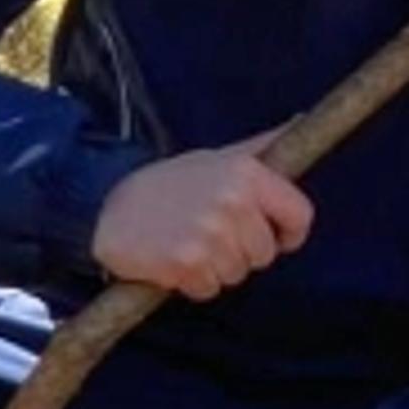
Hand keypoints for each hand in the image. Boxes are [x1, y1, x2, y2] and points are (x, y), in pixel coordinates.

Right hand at [93, 143, 313, 301]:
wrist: (106, 206)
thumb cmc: (169, 184)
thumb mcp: (218, 157)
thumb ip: (261, 146)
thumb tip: (302, 119)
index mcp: (247, 173)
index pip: (299, 215)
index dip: (287, 233)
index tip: (272, 236)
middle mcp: (232, 202)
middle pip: (265, 253)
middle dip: (242, 253)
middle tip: (210, 236)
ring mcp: (209, 234)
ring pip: (237, 274)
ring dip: (215, 269)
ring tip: (189, 245)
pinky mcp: (185, 263)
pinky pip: (208, 289)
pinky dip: (192, 283)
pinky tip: (173, 261)